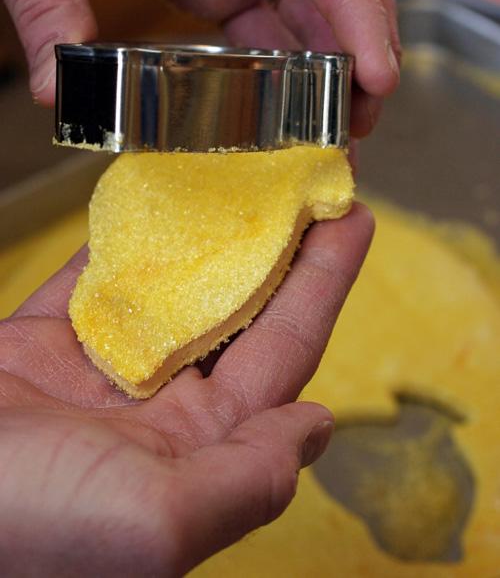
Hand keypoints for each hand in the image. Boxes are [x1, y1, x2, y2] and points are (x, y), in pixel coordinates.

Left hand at [0, 0, 399, 136]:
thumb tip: (58, 86)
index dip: (357, 8)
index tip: (377, 76)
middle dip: (363, 45)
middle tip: (361, 120)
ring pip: (312, 6)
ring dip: (332, 70)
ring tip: (334, 133)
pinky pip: (271, 24)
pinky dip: (289, 71)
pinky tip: (291, 114)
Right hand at [0, 205, 371, 574]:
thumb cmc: (29, 531)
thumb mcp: (158, 521)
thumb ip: (247, 478)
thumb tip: (316, 427)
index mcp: (198, 450)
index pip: (282, 352)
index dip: (323, 283)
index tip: (352, 220)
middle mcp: (160, 411)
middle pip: (237, 309)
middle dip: (276, 244)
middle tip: (307, 180)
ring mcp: (102, 374)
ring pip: (171, 287)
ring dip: (206, 233)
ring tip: (242, 177)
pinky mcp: (44, 348)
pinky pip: (92, 280)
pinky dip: (119, 240)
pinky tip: (152, 202)